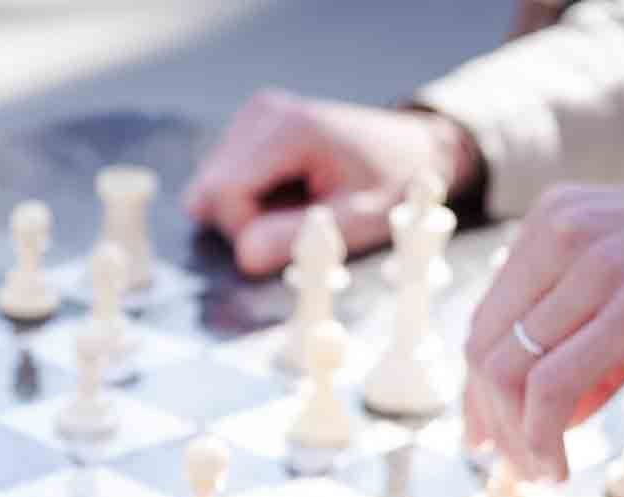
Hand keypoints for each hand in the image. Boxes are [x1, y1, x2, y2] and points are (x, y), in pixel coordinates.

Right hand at [181, 90, 479, 275]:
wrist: (414, 149)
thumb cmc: (393, 186)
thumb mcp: (358, 222)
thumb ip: (300, 241)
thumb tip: (244, 256)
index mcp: (290, 129)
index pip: (223, 193)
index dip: (247, 229)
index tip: (292, 231)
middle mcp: (262, 112)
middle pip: (209, 189)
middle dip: (242, 220)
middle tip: (294, 219)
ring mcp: (253, 114)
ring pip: (209, 186)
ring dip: (244, 210)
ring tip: (295, 202)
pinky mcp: (249, 123)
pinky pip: (220, 178)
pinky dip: (246, 196)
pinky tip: (285, 190)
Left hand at [463, 179, 623, 480]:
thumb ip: (594, 351)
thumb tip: (549, 420)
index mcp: (558, 216)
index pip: (488, 319)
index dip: (477, 391)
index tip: (486, 439)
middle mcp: (566, 228)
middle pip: (486, 347)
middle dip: (491, 420)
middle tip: (516, 468)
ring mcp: (600, 260)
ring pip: (508, 370)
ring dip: (516, 438)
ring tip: (543, 473)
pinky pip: (553, 385)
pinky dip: (542, 438)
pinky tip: (560, 469)